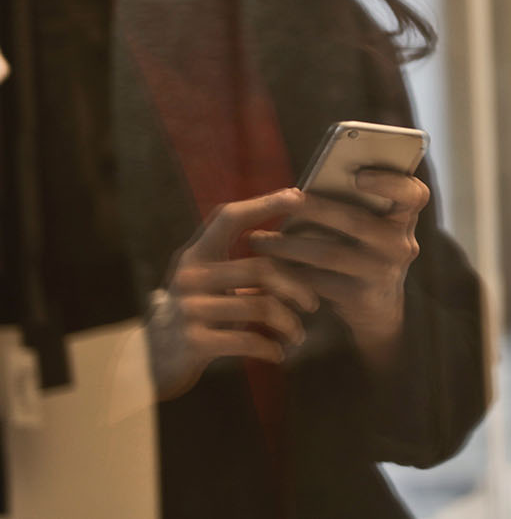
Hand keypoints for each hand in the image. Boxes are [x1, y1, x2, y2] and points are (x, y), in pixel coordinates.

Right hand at [148, 189, 320, 400]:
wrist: (148, 364)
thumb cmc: (192, 317)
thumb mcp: (206, 284)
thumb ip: (237, 265)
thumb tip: (294, 248)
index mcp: (195, 256)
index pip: (228, 218)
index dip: (263, 203)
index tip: (298, 195)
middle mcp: (190, 276)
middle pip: (261, 268)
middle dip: (297, 287)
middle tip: (313, 304)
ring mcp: (189, 309)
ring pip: (262, 306)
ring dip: (289, 324)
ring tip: (297, 335)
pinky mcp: (194, 341)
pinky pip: (249, 341)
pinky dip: (271, 348)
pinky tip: (278, 353)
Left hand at [247, 169, 429, 371]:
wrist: (377, 307)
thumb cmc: (364, 250)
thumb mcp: (371, 226)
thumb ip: (355, 204)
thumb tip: (303, 188)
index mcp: (404, 217)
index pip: (414, 194)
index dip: (389, 182)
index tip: (358, 175)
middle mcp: (401, 244)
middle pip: (357, 221)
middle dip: (316, 208)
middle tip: (284, 200)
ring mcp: (383, 272)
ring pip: (329, 253)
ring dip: (289, 244)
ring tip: (258, 239)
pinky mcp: (362, 297)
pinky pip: (319, 282)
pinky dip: (289, 274)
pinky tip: (267, 267)